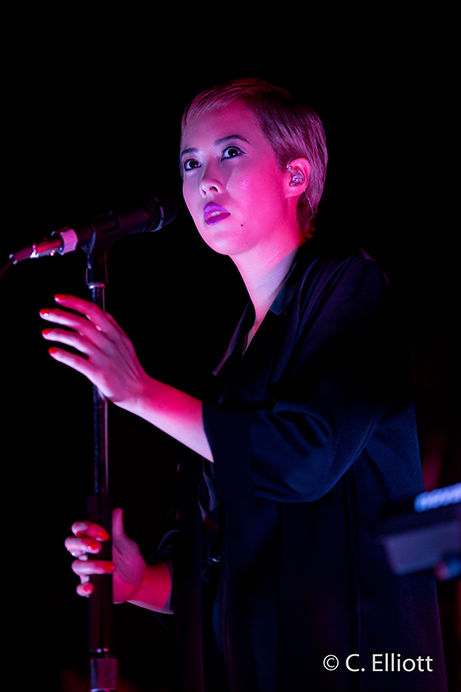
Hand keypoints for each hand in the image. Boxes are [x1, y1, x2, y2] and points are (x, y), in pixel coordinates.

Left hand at [40, 294, 150, 410]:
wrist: (139, 391)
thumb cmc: (130, 368)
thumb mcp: (125, 342)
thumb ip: (113, 327)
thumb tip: (101, 313)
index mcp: (115, 333)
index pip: (93, 311)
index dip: (74, 302)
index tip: (59, 298)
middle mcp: (109, 343)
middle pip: (81, 323)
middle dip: (60, 315)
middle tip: (44, 313)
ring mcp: (104, 358)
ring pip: (77, 340)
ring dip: (58, 334)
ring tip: (46, 333)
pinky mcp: (98, 373)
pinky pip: (77, 361)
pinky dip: (63, 355)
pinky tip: (53, 351)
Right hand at [64, 507, 146, 601]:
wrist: (137, 581)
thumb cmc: (129, 559)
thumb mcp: (126, 544)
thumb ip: (119, 530)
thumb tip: (117, 511)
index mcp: (92, 539)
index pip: (79, 528)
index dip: (88, 528)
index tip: (104, 534)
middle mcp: (86, 554)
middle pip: (71, 544)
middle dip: (82, 543)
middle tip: (99, 547)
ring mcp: (86, 571)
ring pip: (76, 565)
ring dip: (93, 566)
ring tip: (112, 567)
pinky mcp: (90, 587)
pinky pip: (79, 589)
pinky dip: (83, 588)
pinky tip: (91, 587)